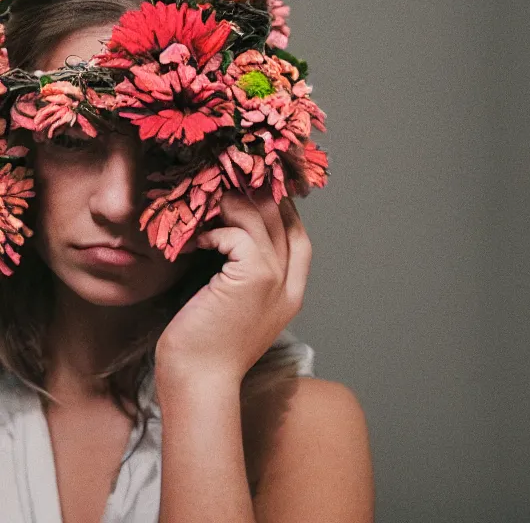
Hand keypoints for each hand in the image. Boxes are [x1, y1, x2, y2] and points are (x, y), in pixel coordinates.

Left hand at [154, 189, 310, 388]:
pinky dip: (216, 229)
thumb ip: (243, 278)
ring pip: (263, 220)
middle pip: (285, 222)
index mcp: (291, 294)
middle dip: (261, 196)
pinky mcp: (253, 276)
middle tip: (232, 181)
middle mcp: (289, 284)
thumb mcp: (236, 310)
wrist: (199, 382)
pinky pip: (238, 234)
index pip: (300, 239)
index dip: (283, 212)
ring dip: (235, 204)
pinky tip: (195, 238)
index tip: (258, 196)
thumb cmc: (207, 350)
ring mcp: (275, 279)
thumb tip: (228, 239)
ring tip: (211, 199)